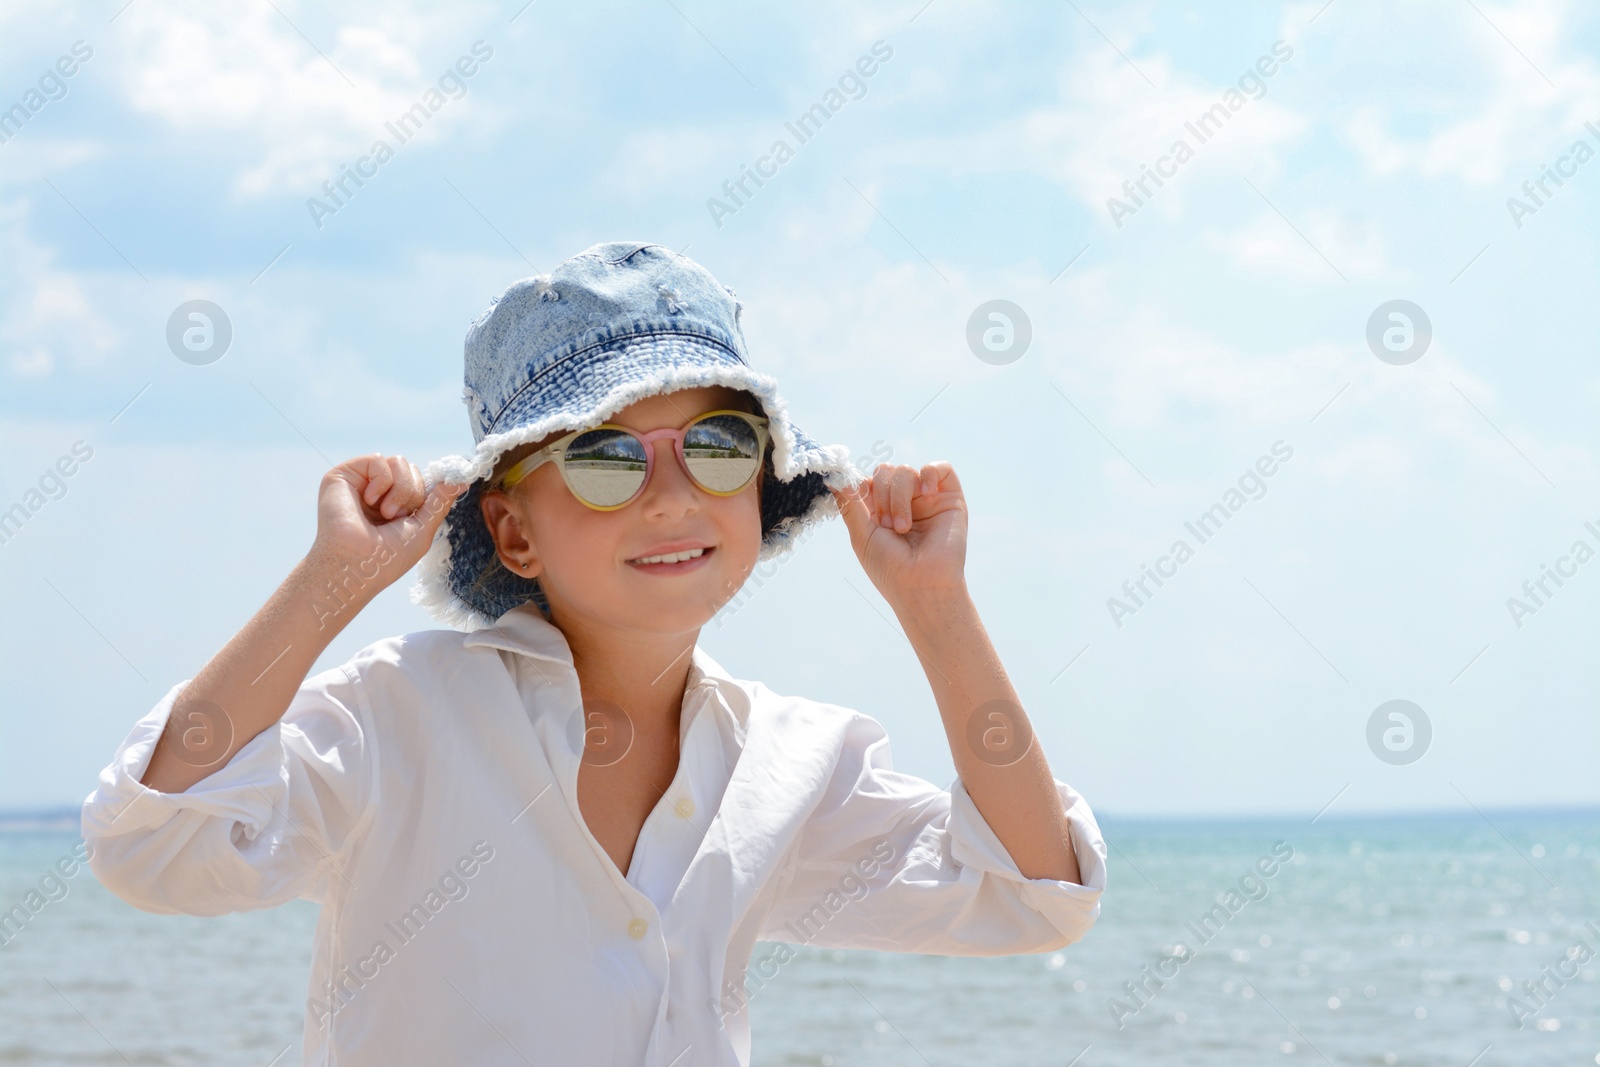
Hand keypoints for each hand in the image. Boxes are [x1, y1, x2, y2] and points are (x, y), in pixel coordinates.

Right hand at [310, 454, 463, 581]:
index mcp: (396, 507)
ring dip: (400, 490)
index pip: (422, 483)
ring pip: (400, 462)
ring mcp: (362, 483)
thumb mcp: (422, 529)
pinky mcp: (344, 475)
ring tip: (384, 513)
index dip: (429, 490)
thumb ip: (440, 502)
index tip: (424, 506)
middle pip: (413, 471)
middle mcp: (378, 493)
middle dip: (412, 496)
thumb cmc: (387, 558)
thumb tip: (462, 480)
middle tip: (395, 518)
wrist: (354, 566)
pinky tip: (370, 501)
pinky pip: (378, 459)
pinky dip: (382, 481)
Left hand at [831, 461, 967, 608]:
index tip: (861, 504)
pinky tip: (925, 491)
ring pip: (906, 471)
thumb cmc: (890, 568)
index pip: (867, 480)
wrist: (923, 587)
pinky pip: (941, 468)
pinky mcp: (950, 498)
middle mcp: (903, 501)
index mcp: (880, 511)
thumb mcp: (861, 535)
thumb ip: (849, 504)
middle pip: (885, 471)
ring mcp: (926, 499)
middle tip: (887, 526)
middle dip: (881, 495)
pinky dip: (930, 473)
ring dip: (899, 497)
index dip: (861, 486)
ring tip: (903, 527)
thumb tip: (833, 477)